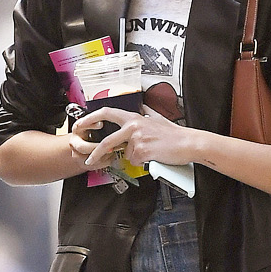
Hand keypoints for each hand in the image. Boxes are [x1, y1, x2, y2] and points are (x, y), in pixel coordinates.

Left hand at [70, 107, 197, 169]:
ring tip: (151, 152)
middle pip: (107, 141)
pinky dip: (143, 162)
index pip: (107, 112)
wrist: (188, 143)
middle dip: (96, 152)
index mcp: (134, 117)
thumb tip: (142, 108)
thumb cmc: (174, 134)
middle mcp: (133, 126)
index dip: (91, 118)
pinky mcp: (142, 151)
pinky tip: (153, 156)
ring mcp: (137, 138)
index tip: (81, 124)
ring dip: (135, 158)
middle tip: (89, 159)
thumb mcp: (157, 118)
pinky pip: (135, 161)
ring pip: (126, 155)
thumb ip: (146, 114)